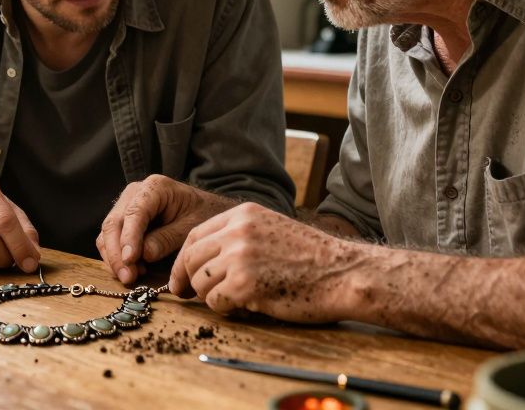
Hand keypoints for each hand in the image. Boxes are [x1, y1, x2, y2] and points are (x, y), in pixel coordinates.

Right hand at [96, 175, 232, 284]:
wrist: (206, 210)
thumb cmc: (202, 215)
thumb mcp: (192, 227)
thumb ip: (168, 239)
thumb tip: (144, 254)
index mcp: (154, 187)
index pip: (134, 213)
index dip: (129, 238)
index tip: (130, 260)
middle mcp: (135, 193)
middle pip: (113, 223)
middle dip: (117, 253)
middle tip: (128, 277)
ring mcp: (126, 205)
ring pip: (107, 233)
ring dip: (115, 258)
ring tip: (132, 276)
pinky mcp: (124, 221)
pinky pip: (110, 239)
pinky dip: (116, 257)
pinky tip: (133, 270)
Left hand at [168, 202, 359, 322]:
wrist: (343, 272)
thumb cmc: (312, 258)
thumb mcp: (271, 230)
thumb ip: (239, 237)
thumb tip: (203, 260)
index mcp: (243, 214)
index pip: (195, 234)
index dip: (183, 259)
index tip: (182, 277)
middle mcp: (238, 231)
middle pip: (191, 258)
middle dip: (188, 280)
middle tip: (191, 295)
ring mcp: (240, 256)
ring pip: (201, 282)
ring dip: (211, 297)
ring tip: (234, 299)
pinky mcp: (246, 284)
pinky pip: (216, 301)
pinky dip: (226, 309)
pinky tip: (246, 306)